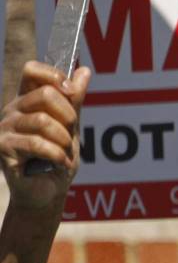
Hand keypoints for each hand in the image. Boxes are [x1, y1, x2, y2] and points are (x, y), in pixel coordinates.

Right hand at [0, 61, 90, 211]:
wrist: (47, 192)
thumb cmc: (57, 159)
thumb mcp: (71, 126)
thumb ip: (75, 100)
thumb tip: (84, 70)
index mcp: (26, 101)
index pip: (32, 70)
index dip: (55, 76)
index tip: (72, 93)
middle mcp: (11, 110)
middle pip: (45, 94)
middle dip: (68, 115)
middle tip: (68, 135)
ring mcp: (4, 128)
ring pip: (43, 120)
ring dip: (63, 140)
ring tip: (63, 152)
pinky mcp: (2, 148)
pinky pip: (37, 143)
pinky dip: (56, 155)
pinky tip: (58, 162)